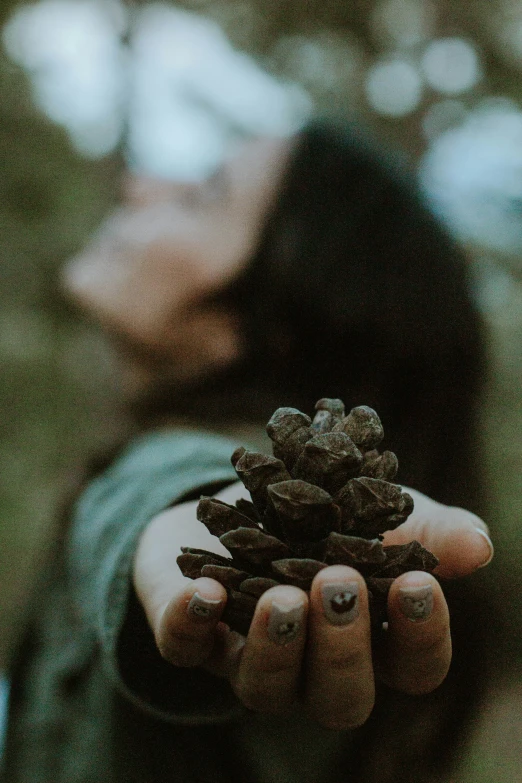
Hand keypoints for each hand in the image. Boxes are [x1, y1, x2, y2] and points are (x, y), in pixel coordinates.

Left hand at [133, 482, 492, 729]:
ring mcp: (248, 653)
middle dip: (344, 648)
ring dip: (277, 645)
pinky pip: (185, 649)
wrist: (247, 495)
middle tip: (340, 583)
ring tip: (284, 593)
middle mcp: (312, 664)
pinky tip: (205, 590)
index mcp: (369, 639)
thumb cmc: (330, 515)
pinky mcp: (190, 633)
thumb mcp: (383, 514)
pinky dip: (192, 625)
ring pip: (264, 688)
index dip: (422, 638)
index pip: (411, 668)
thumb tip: (478, 545)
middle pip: (340, 698)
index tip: (418, 583)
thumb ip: (430, 532)